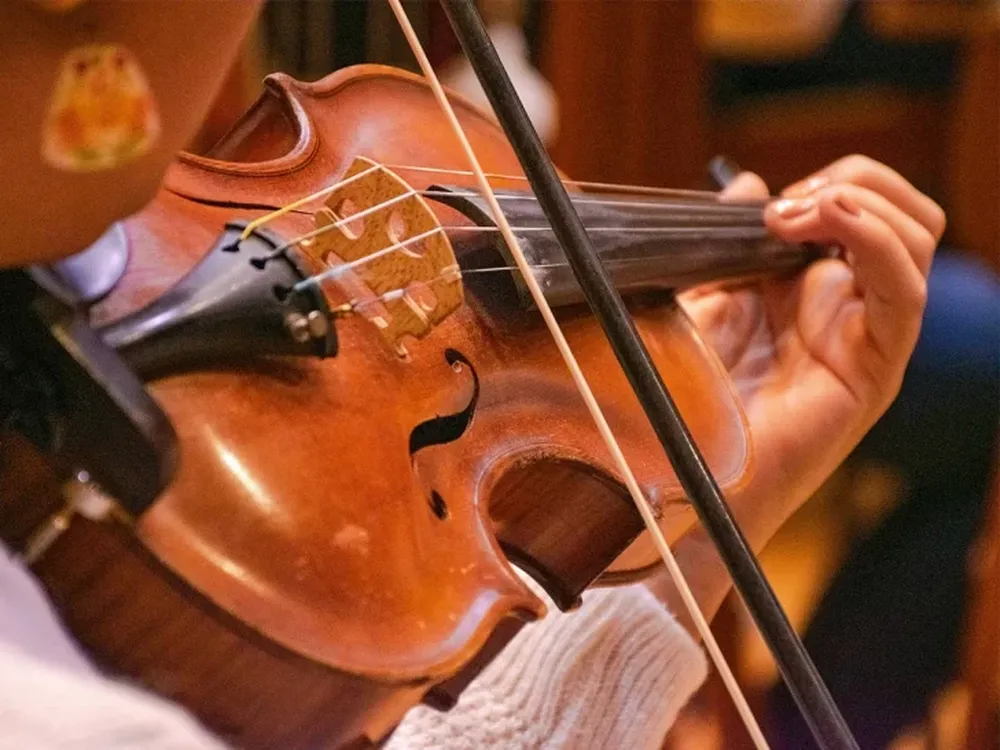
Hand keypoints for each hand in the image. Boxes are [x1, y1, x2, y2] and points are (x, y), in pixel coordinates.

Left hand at [680, 155, 944, 551]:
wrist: (685, 468)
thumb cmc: (686, 395)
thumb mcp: (697, 299)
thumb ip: (723, 240)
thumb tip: (749, 183)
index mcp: (811, 284)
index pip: (863, 204)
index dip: (828, 181)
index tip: (768, 200)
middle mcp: (850, 305)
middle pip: (904, 212)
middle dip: (855, 181)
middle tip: (788, 205)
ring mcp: (867, 334)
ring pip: (918, 238)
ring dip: (863, 204)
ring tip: (796, 217)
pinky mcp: (873, 369)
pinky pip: (904, 293)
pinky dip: (878, 242)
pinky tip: (830, 223)